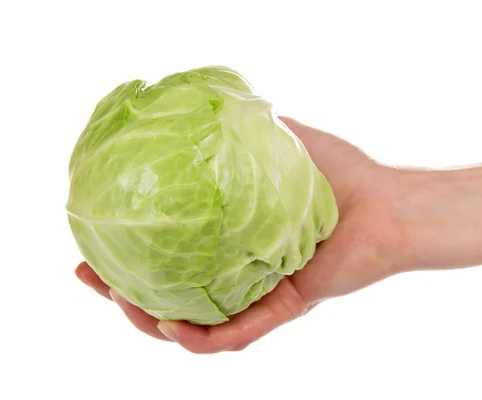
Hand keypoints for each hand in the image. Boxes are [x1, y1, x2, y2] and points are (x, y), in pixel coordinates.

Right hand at [75, 117, 423, 352]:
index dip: (131, 251)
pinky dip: (200, 336)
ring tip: (124, 302)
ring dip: (152, 322)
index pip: (174, 254)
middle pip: (174, 296)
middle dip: (125, 293)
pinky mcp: (285, 308)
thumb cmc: (344, 175)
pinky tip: (170, 323)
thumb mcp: (283, 144)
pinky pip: (237, 334)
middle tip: (90, 275)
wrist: (391, 205)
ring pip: (196, 327)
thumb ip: (246, 133)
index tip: (92, 240)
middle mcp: (244, 275)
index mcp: (235, 243)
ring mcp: (262, 297)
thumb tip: (203, 111)